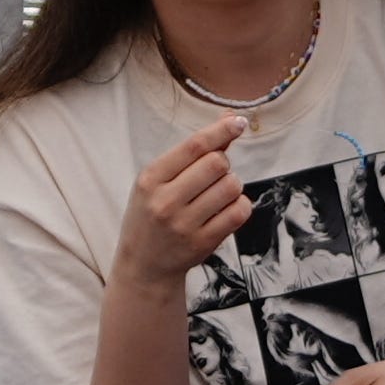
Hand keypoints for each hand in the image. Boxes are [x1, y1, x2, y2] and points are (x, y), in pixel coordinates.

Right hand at [112, 114, 251, 299]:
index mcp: (150, 179)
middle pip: (217, 164)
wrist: (144, 265)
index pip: (194, 146)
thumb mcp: (158, 180)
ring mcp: (184, 224)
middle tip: (213, 175)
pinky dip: (239, 205)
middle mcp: (165, 201)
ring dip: (232, 185)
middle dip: (223, 163)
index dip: (221, 130)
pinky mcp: (203, 243)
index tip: (238, 122)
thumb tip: (230, 119)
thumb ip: (192, 152)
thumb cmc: (153, 213)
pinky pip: (239, 212)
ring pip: (231, 186)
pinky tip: (225, 209)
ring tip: (217, 194)